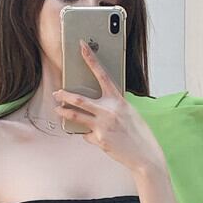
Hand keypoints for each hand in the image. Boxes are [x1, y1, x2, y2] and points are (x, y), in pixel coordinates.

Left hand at [52, 40, 165, 173]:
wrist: (145, 156)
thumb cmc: (139, 134)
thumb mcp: (129, 113)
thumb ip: (114, 107)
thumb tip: (98, 106)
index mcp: (118, 100)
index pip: (102, 74)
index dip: (91, 58)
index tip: (82, 46)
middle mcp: (109, 111)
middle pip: (79, 99)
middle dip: (64, 95)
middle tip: (58, 93)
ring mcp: (102, 126)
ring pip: (75, 116)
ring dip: (64, 112)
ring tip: (58, 110)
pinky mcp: (98, 140)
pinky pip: (86, 135)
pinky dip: (87, 135)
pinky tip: (96, 138)